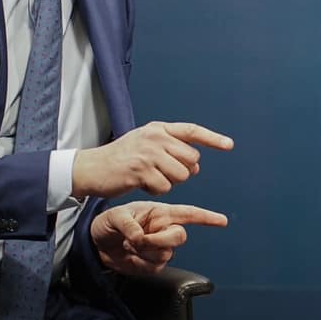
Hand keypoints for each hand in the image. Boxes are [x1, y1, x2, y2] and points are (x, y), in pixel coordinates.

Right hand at [71, 121, 232, 198]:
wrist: (91, 168)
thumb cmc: (122, 159)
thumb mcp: (146, 146)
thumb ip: (171, 150)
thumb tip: (196, 166)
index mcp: (158, 128)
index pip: (192, 131)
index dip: (212, 138)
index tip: (229, 145)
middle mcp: (155, 137)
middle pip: (191, 159)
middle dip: (183, 171)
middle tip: (162, 172)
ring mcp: (148, 153)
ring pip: (181, 175)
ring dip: (169, 182)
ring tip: (149, 177)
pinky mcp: (141, 171)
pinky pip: (165, 187)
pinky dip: (156, 190)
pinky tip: (141, 184)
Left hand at [91, 201, 227, 276]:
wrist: (95, 244)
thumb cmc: (107, 223)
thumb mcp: (114, 217)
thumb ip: (129, 225)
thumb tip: (140, 238)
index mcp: (160, 213)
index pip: (188, 214)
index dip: (206, 217)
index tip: (222, 221)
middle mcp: (163, 229)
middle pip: (179, 236)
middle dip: (160, 240)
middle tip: (139, 240)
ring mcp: (159, 248)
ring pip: (166, 254)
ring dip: (144, 252)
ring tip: (127, 244)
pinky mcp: (152, 264)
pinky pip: (155, 267)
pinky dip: (140, 263)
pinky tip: (129, 256)